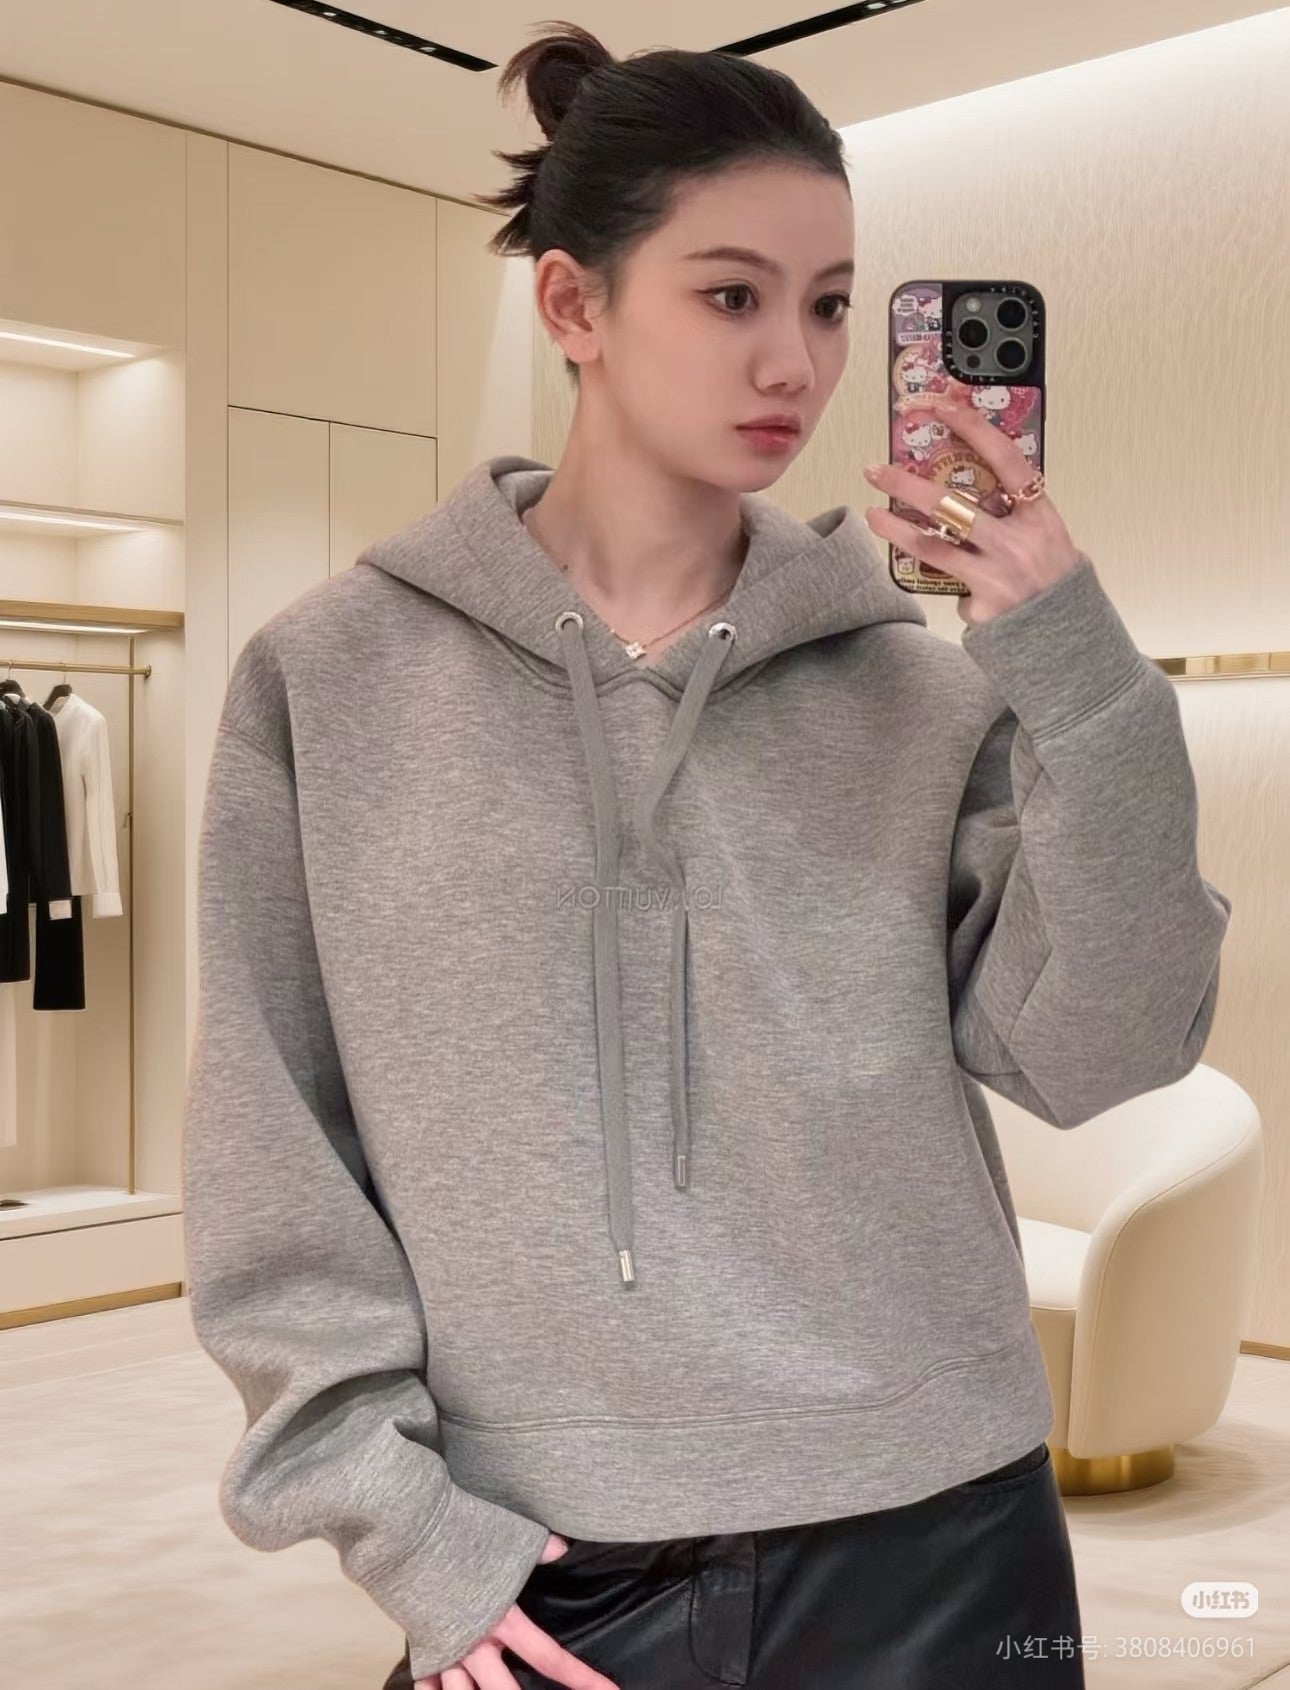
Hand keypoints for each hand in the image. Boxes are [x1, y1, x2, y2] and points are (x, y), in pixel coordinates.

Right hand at [413, 1532, 620, 1689]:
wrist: (406, 1530)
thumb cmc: (458, 1530)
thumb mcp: (510, 1535)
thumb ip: (540, 1549)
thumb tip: (563, 1550)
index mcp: (504, 1620)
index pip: (550, 1658)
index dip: (581, 1679)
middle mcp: (475, 1645)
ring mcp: (444, 1650)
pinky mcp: (419, 1646)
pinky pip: (426, 1686)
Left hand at [861, 389, 1083, 626]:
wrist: (1068, 633)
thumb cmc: (1052, 577)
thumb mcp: (1045, 534)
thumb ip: (1013, 511)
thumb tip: (966, 486)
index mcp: (1039, 514)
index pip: (1005, 459)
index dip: (973, 429)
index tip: (942, 407)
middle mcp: (1019, 542)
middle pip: (952, 503)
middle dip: (906, 484)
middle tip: (876, 470)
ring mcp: (999, 574)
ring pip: (933, 545)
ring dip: (896, 528)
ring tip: (873, 515)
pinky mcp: (983, 605)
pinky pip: (950, 585)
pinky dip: (950, 584)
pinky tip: (958, 587)